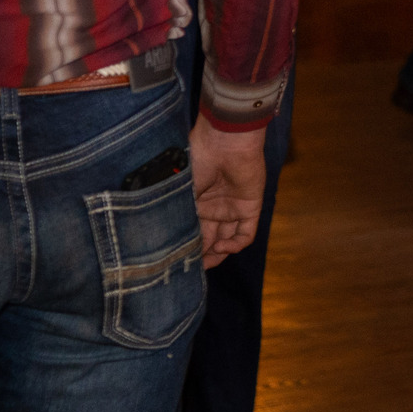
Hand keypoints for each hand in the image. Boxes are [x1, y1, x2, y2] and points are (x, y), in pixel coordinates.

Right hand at [187, 117, 268, 266]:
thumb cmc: (197, 159)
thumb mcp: (179, 191)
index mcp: (195, 201)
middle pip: (208, 240)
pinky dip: (235, 245)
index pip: (191, 231)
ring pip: (227, 241)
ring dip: (217, 255)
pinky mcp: (250, 207)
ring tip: (204, 263)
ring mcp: (232, 207)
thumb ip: (176, 215)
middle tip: (189, 270)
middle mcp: (214, 207)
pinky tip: (221, 246)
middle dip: (200, 256)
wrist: (224, 141)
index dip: (185, 247)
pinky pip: (246, 233)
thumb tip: (162, 243)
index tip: (174, 262)